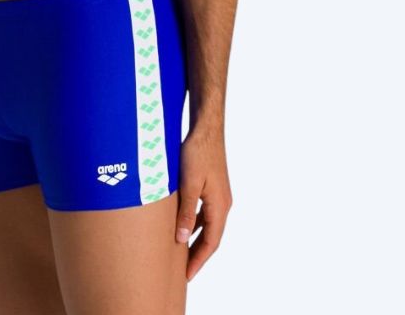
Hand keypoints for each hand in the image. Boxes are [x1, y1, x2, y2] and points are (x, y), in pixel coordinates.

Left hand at [175, 124, 232, 282]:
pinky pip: (204, 212)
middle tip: (183, 272)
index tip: (187, 276)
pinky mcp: (212, 186)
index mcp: (220, 206)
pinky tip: (182, 225)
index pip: (211, 242)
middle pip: (211, 237)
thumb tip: (181, 239)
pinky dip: (194, 223)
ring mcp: (219, 195)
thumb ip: (186, 211)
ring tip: (181, 253)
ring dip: (196, 239)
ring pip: (208, 225)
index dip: (199, 260)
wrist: (206, 128)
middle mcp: (223, 203)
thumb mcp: (189, 183)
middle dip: (198, 255)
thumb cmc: (198, 152)